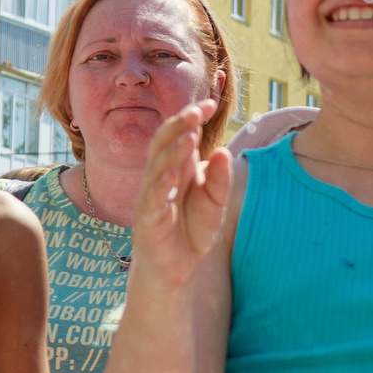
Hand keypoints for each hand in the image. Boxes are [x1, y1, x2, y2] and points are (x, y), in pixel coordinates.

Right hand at [130, 100, 230, 290]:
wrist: (175, 268)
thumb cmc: (192, 230)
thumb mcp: (215, 202)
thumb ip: (220, 179)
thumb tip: (224, 152)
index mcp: (177, 170)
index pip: (180, 137)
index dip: (191, 120)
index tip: (210, 104)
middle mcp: (160, 179)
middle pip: (162, 146)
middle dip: (177, 127)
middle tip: (195, 112)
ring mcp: (151, 199)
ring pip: (156, 169)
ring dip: (172, 152)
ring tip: (189, 137)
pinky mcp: (148, 222)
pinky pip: (152, 202)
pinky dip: (161, 187)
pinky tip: (172, 176)